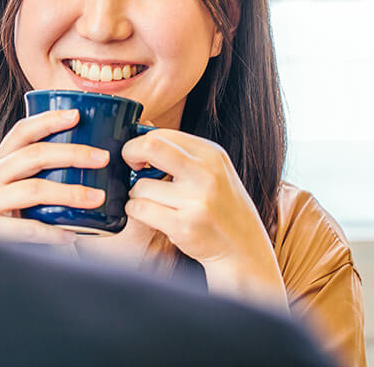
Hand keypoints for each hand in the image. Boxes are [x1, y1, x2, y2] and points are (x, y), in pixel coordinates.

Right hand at [0, 109, 108, 244]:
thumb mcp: (4, 188)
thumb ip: (30, 175)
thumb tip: (81, 164)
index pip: (21, 132)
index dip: (49, 120)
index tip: (77, 115)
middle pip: (33, 155)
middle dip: (72, 153)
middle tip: (102, 157)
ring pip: (33, 189)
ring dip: (70, 192)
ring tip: (97, 197)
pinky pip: (26, 228)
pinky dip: (52, 232)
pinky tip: (72, 235)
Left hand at [122, 129, 287, 309]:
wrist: (243, 247)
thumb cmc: (221, 206)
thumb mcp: (212, 169)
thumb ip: (180, 150)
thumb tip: (143, 126)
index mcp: (211, 154)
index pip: (162, 134)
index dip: (141, 143)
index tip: (139, 157)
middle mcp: (206, 174)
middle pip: (150, 147)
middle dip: (130, 154)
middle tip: (131, 167)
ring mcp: (197, 201)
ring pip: (140, 186)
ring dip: (136, 194)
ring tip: (153, 202)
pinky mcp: (184, 226)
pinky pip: (140, 209)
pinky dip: (136, 211)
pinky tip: (150, 215)